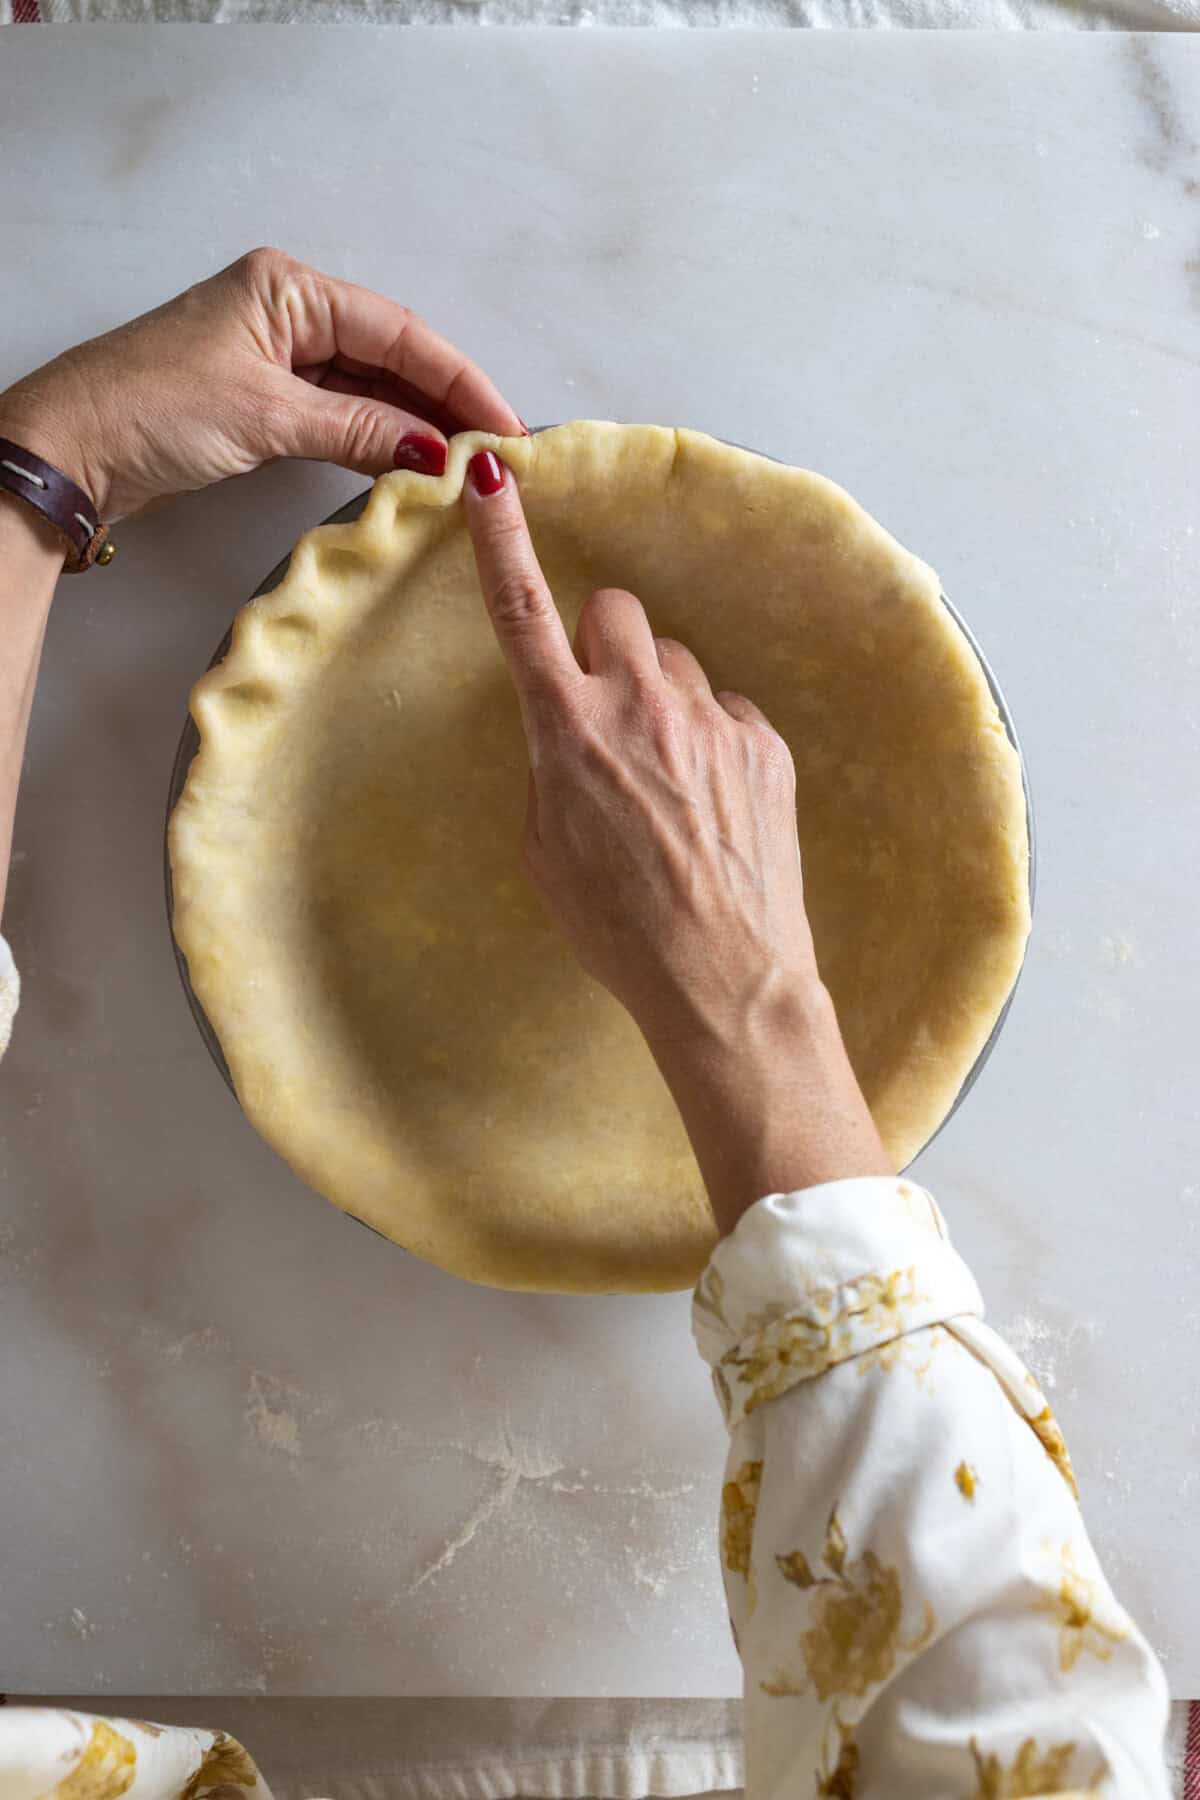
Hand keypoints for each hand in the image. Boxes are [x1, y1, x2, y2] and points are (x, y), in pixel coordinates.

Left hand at [0, 247, 523, 523]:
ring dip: (416, 425)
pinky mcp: (264, 400)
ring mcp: (276, 356)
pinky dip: (378, 438)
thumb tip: (437, 455)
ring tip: (467, 463)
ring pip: (370, 387)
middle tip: (496, 451)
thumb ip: (361, 432)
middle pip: (391, 355)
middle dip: (445, 402)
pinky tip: (413, 463)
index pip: (399, 332)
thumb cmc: (152, 409)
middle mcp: (288, 312)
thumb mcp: (269, 418)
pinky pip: (342, 412)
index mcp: (289, 288)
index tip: (503, 424)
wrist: (72, 451)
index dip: (459, 380)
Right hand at [462, 451, 890, 1231]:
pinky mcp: (764, 743)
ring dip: (665, 701)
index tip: (489, 479)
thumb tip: (572, 735)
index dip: (500, 543)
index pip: (524, 612)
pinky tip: (713, 806)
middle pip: (618, 611)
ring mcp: (710, 719)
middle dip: (608, 646)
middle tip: (609, 711)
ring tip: (668, 786)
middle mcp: (640, 703)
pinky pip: (726, 711)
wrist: (724, 979)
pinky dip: (714, 741)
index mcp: (568, 729)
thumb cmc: (620, 930)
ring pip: (677, 665)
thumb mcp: (546, 852)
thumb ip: (551, 768)